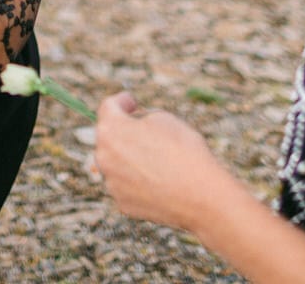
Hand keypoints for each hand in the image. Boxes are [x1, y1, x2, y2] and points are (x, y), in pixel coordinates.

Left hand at [94, 92, 226, 233]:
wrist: (200, 196)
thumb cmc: (184, 151)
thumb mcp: (164, 118)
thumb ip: (142, 117)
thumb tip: (135, 125)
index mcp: (111, 130)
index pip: (108, 107)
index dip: (122, 101)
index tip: (132, 103)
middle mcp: (104, 156)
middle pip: (109, 137)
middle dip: (124, 130)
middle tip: (146, 130)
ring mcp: (111, 183)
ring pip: (116, 163)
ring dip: (129, 157)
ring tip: (157, 159)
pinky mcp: (122, 203)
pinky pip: (126, 185)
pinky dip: (136, 180)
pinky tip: (158, 180)